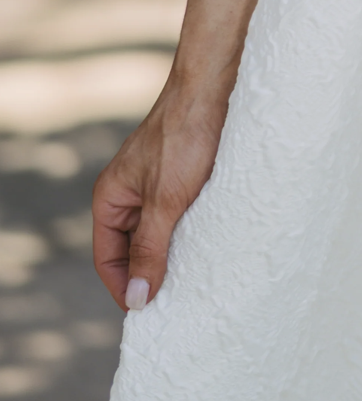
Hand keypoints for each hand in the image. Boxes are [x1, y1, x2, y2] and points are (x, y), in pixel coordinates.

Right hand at [92, 80, 227, 311]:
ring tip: (193, 280)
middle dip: (150, 273)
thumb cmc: (185, 137)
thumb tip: (138, 300)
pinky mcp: (182, 175)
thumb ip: (150, 249)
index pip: (108, 258)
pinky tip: (208, 246)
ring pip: (158, 231)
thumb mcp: (166, 201)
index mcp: (111, 197)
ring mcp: (155, 183)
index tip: (148, 313)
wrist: (213, 86)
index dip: (125, 287)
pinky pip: (178, 214)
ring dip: (172, 253)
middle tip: (175, 303)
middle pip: (132, 247)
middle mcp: (129, 191)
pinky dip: (189, 232)